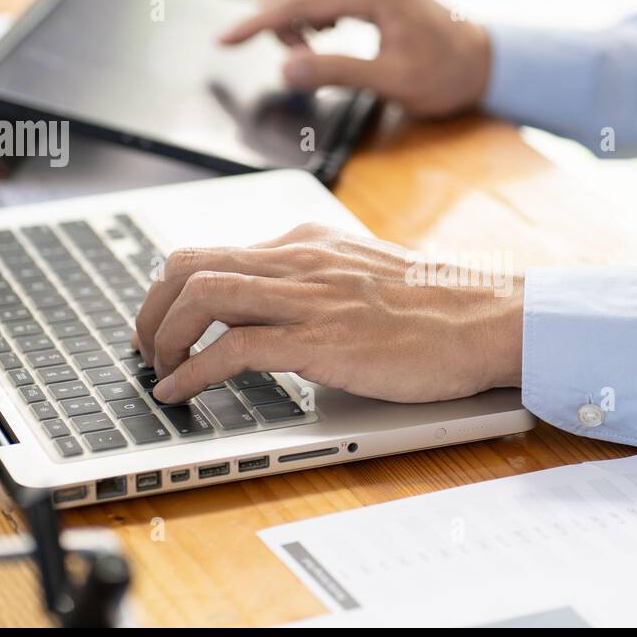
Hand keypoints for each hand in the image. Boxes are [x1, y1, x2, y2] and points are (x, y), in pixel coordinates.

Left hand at [133, 223, 523, 403]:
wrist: (488, 318)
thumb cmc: (437, 307)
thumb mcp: (363, 277)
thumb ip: (316, 284)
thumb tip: (273, 312)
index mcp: (307, 245)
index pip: (212, 252)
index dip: (170, 291)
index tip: (162, 324)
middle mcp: (300, 262)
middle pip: (188, 266)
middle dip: (150, 310)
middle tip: (147, 347)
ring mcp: (310, 298)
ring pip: (201, 295)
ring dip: (163, 337)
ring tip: (159, 369)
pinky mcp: (323, 339)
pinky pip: (234, 347)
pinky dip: (194, 372)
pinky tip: (182, 392)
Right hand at [218, 0, 491, 117]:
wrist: (483, 61)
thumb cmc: (445, 76)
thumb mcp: (392, 83)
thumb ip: (336, 73)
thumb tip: (286, 69)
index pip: (296, 0)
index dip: (256, 23)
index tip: (226, 42)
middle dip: (278, 17)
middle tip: (302, 57)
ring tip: (315, 38)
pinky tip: (326, 22)